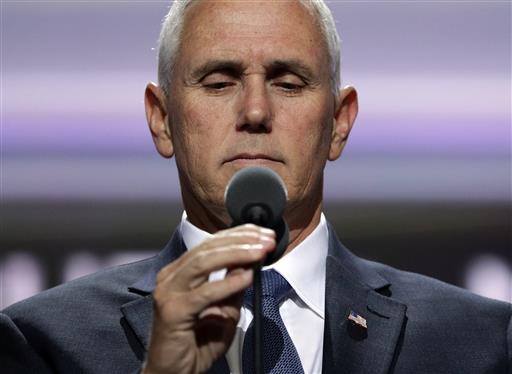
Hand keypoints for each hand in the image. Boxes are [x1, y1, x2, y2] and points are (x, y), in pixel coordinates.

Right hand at [142, 224, 274, 373]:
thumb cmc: (194, 344)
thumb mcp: (222, 310)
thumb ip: (232, 287)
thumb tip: (249, 264)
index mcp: (179, 272)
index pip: (210, 244)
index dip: (238, 235)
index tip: (263, 234)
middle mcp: (171, 278)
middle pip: (208, 247)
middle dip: (241, 240)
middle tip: (266, 240)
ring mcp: (169, 292)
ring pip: (204, 262)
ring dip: (236, 254)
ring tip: (260, 252)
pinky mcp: (173, 311)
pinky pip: (206, 292)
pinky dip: (229, 283)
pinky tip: (248, 277)